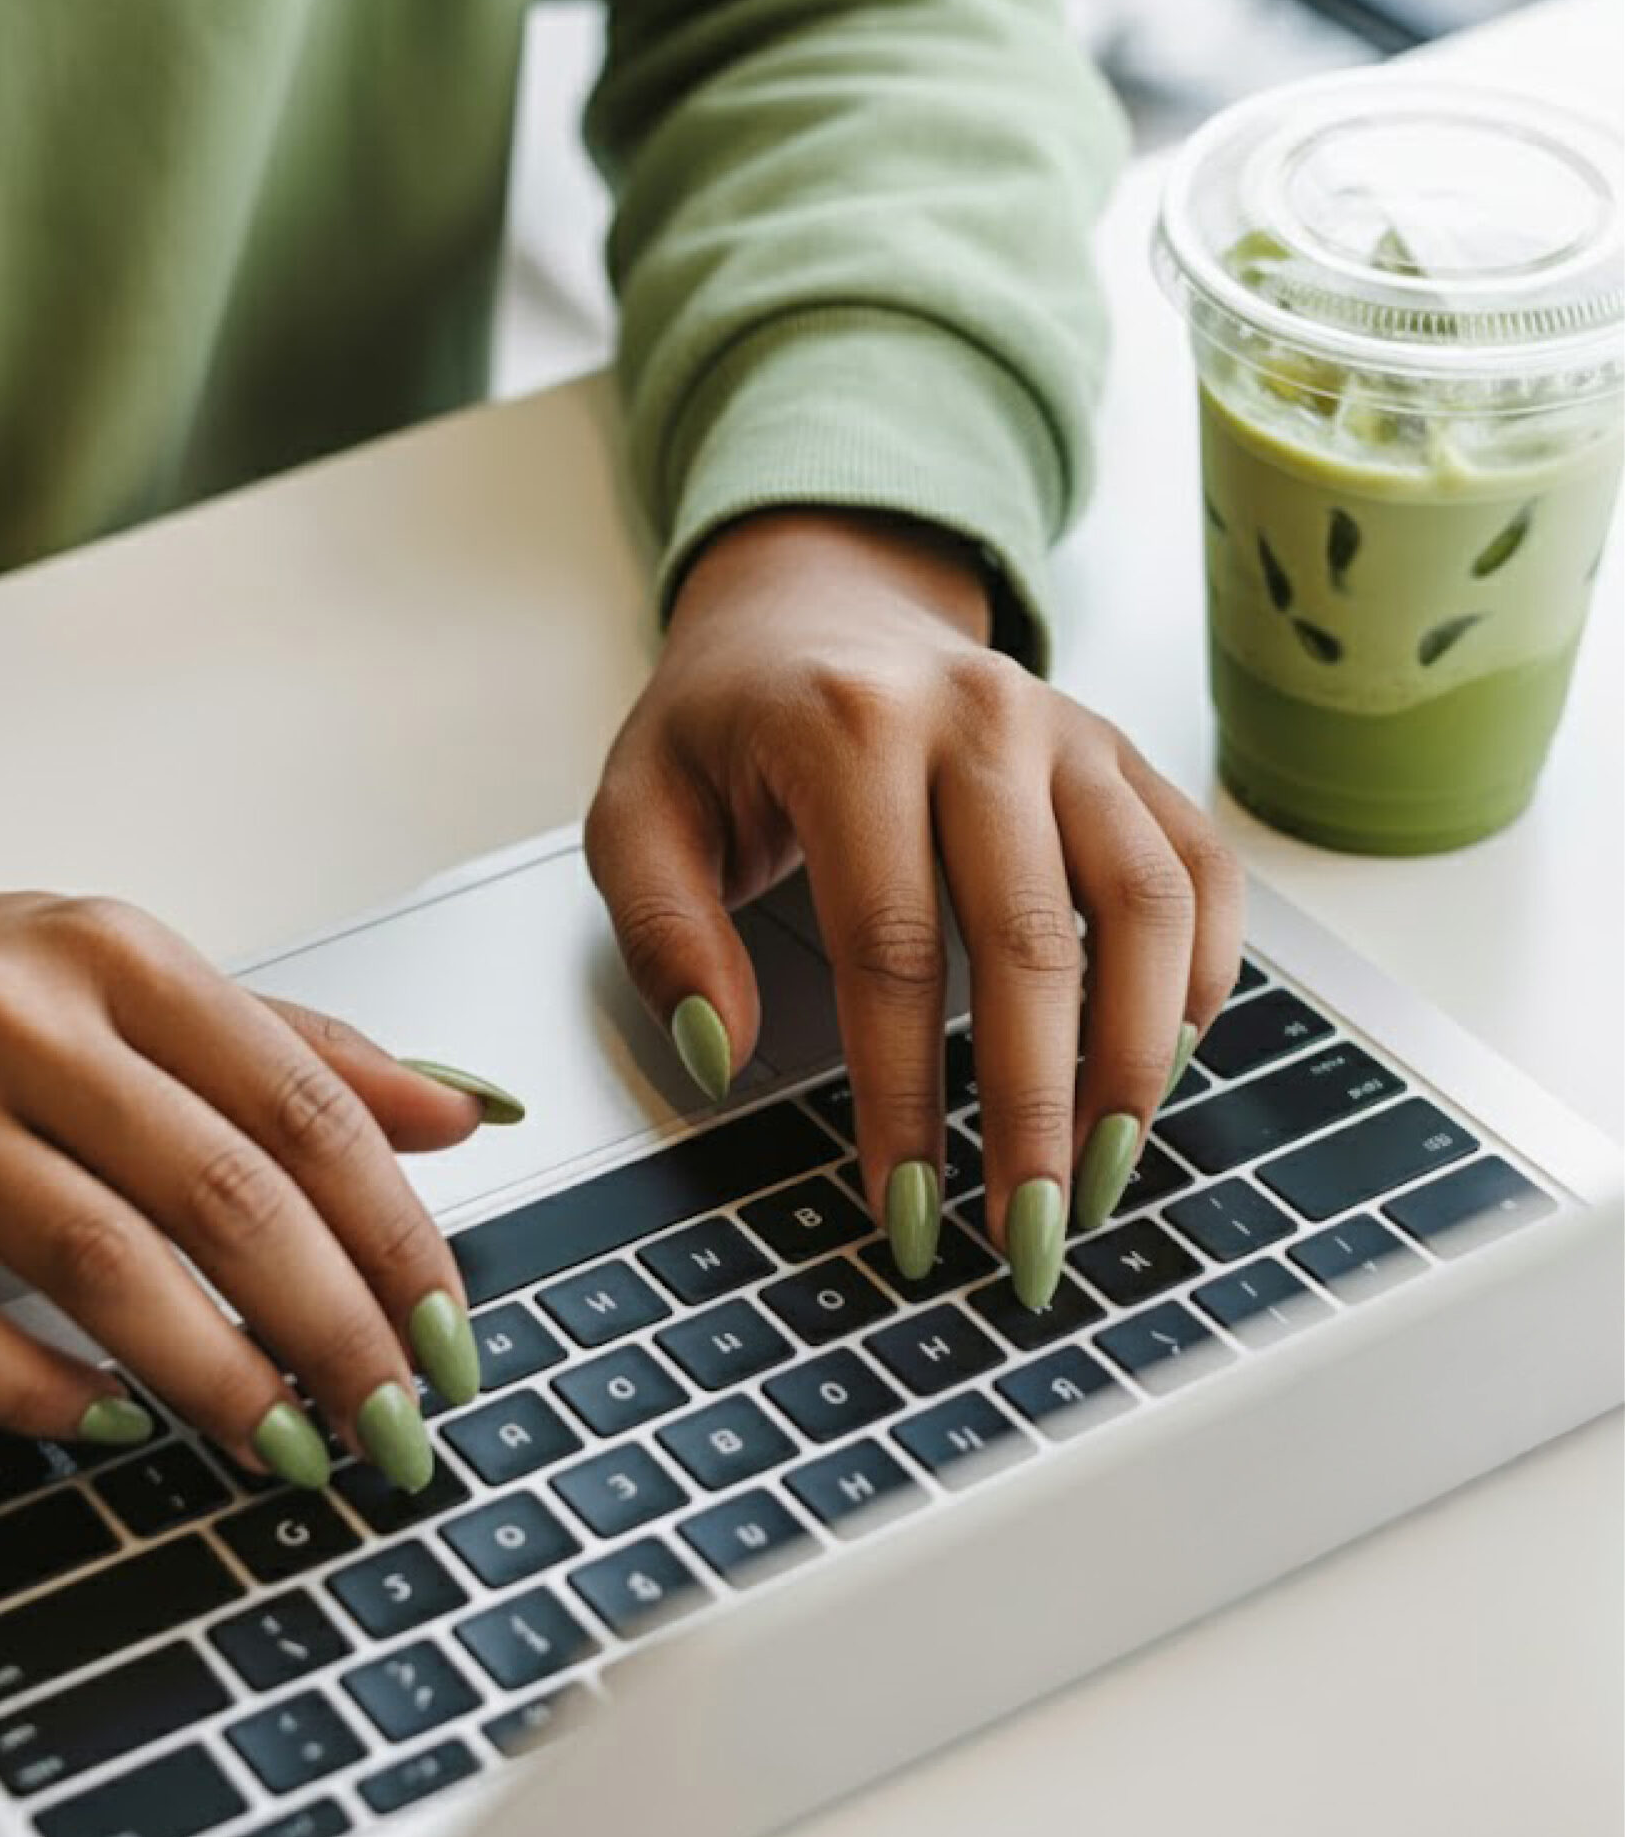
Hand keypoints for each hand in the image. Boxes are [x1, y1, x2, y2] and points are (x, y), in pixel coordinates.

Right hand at [0, 893, 501, 1487]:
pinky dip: (44, 1391)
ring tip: (291, 1447)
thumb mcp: (128, 987)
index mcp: (120, 960)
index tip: (451, 1329)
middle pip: (228, 1194)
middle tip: (397, 1423)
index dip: (394, 1232)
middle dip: (333, 1329)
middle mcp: (26, 1021)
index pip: (303, 1106)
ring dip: (218, 1378)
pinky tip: (115, 1424)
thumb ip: (293, 1054)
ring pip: (106, 1265)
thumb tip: (462, 1112)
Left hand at [585, 509, 1244, 1306]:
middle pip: (1034, 939)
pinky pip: (1200, 868)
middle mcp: (978, 715)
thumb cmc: (728, 724)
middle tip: (1030, 1237)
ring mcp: (1068, 729)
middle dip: (1036, 1109)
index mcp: (849, 726)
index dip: (904, 1095)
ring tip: (1103, 1173)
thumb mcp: (637, 808)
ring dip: (1137, 1058)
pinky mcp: (1123, 754)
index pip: (890, 947)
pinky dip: (1199, 975)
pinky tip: (1161, 1065)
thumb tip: (720, 1052)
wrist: (818, 600)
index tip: (905, 1209)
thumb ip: (664, 930)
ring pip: (1146, 903)